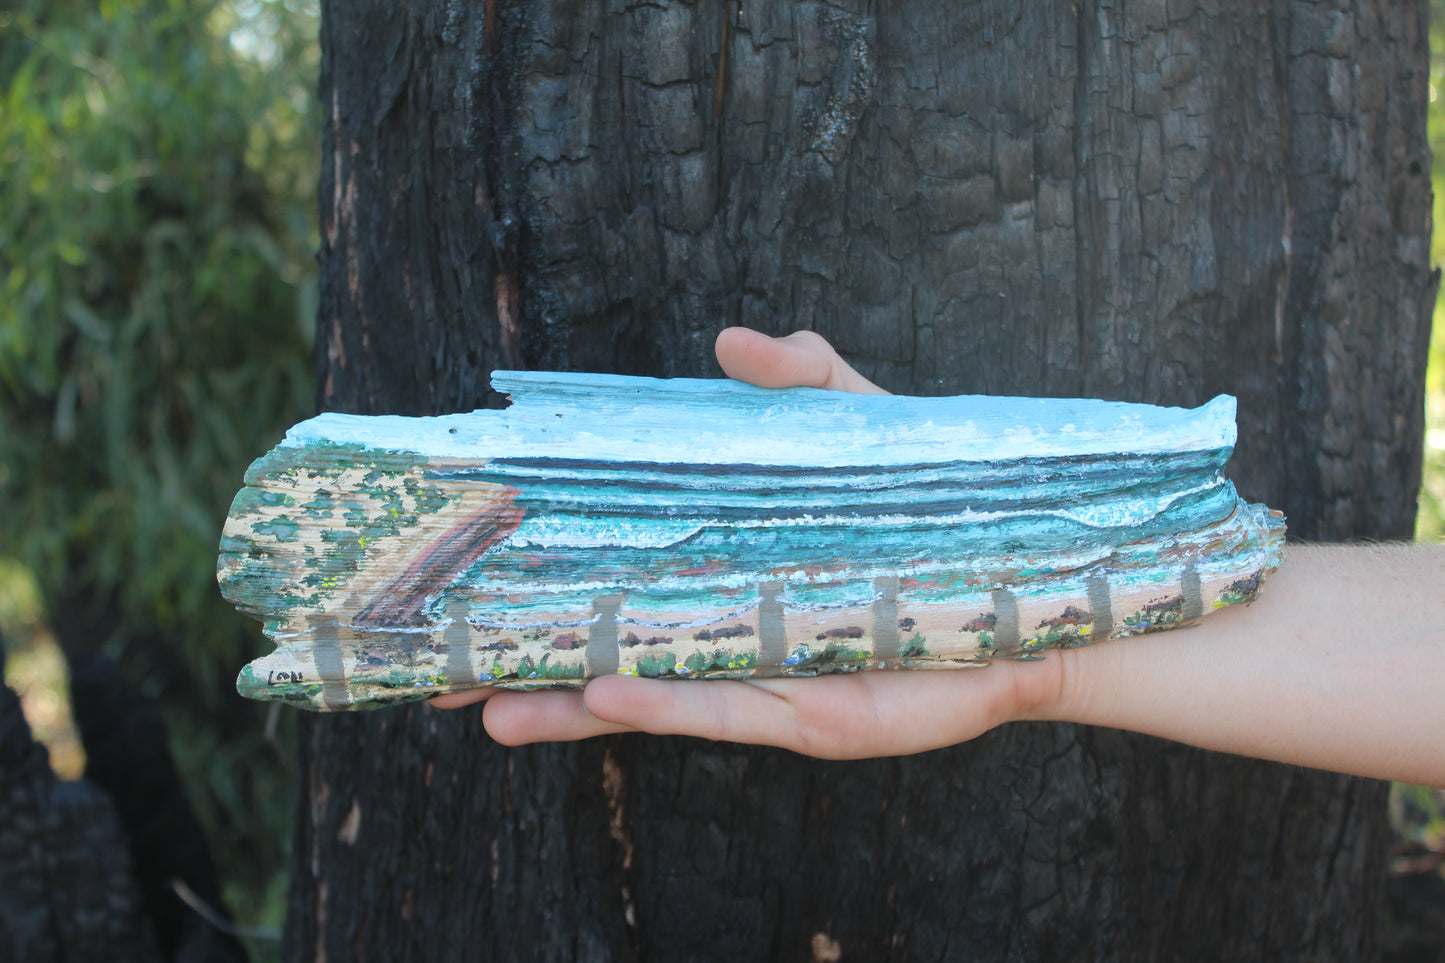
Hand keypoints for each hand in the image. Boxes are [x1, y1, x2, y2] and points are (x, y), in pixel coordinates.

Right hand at [432, 328, 1062, 757]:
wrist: (1036, 586)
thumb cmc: (944, 504)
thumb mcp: (861, 424)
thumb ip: (801, 377)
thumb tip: (727, 340)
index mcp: (727, 570)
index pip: (619, 576)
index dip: (548, 577)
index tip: (473, 570)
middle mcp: (732, 632)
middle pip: (610, 651)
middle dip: (526, 661)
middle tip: (437, 665)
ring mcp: (768, 678)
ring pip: (649, 697)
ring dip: (566, 703)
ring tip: (483, 708)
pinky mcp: (816, 714)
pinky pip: (727, 709)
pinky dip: (661, 704)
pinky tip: (597, 695)